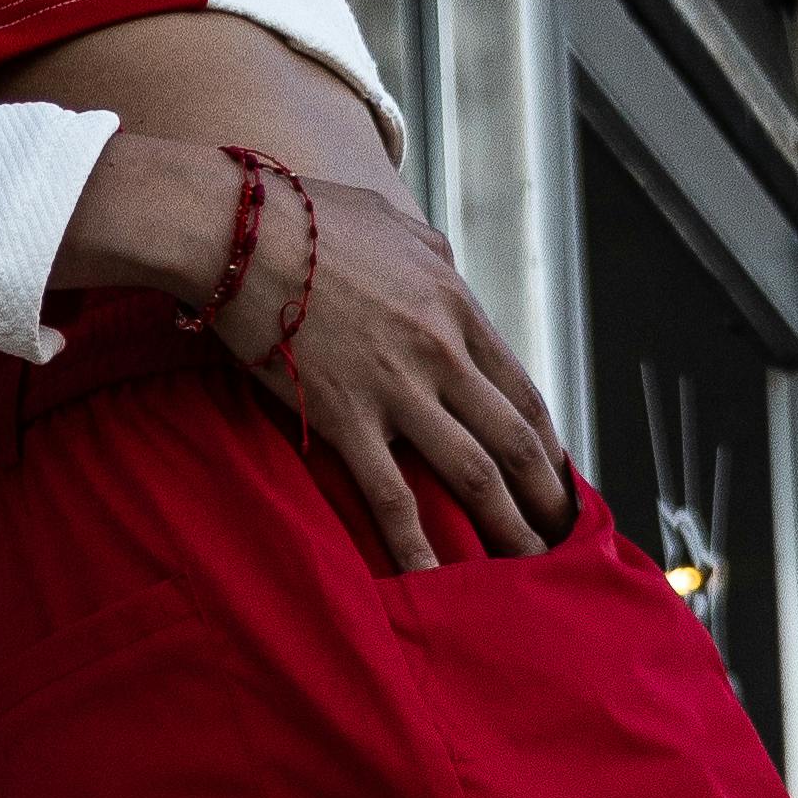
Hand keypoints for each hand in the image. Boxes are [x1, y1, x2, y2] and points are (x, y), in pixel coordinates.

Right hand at [57, 133, 574, 572]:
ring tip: (525, 568)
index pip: (522, 389)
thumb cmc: (304, 215)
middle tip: (560, 536)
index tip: (556, 476)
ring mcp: (397, 388)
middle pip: (514, 439)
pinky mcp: (346, 417)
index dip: (547, 442)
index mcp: (455, 305)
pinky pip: (392, 498)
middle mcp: (440, 351)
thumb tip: (447, 272)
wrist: (237, 229)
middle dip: (545, 496)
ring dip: (508, 527)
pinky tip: (434, 582)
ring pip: (474, 473)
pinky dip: (417, 547)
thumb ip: (430, 256)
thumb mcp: (392, 222)